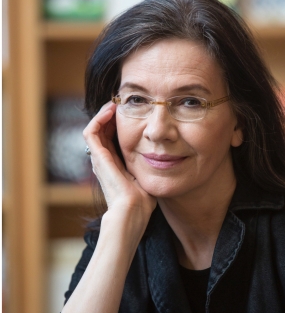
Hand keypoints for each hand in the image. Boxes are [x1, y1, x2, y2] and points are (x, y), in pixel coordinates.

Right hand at [83, 102, 156, 219]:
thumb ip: (152, 165)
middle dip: (112, 116)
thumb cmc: (143, 200)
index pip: (114, 137)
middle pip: (104, 130)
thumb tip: (166, 157)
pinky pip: (91, 131)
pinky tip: (111, 110)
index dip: (121, 123)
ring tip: (116, 103)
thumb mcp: (149, 176)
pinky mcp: (97, 157)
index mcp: (116, 164)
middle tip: (124, 103)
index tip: (134, 112)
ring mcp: (99, 158)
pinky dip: (98, 118)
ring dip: (104, 113)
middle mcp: (105, 160)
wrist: (133, 210)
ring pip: (95, 128)